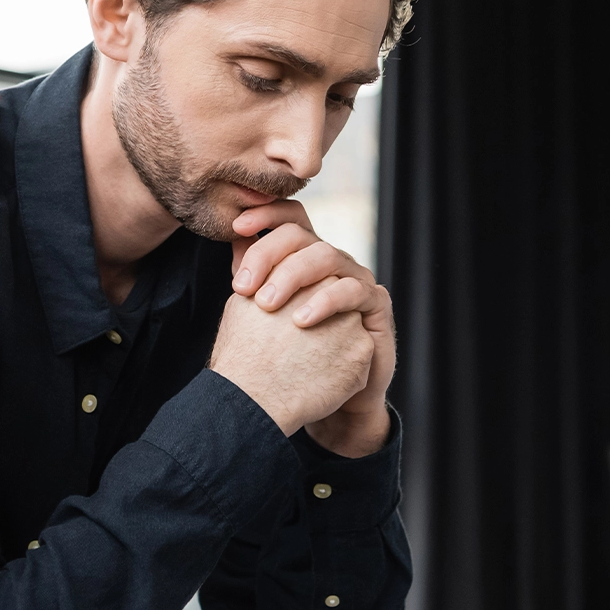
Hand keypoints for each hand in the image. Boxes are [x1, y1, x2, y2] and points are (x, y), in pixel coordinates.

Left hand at [229, 201, 393, 456]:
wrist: (330, 395)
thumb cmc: (295, 353)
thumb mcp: (268, 313)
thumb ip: (255, 276)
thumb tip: (233, 239)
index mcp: (305, 256)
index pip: (290, 218)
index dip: (266, 214)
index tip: (236, 226)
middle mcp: (333, 261)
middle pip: (303, 235)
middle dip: (268, 254)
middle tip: (243, 287)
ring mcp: (356, 279)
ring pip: (327, 256)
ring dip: (292, 276)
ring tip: (266, 305)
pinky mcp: (376, 303)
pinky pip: (353, 290)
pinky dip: (325, 301)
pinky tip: (301, 320)